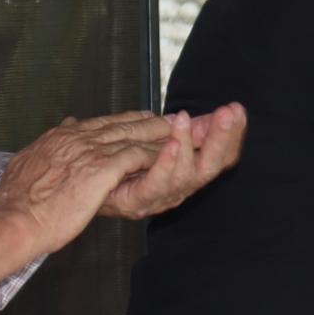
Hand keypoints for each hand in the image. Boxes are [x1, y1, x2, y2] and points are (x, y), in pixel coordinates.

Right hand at [0, 110, 178, 257]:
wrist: (14, 219)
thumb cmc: (16, 203)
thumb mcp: (27, 164)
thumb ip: (47, 148)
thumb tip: (61, 130)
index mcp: (61, 137)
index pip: (100, 123)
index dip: (124, 120)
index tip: (142, 118)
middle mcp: (77, 138)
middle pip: (121, 124)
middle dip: (148, 121)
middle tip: (170, 118)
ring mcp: (90, 151)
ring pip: (133, 135)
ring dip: (160, 134)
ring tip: (180, 132)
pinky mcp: (102, 168)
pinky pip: (137, 155)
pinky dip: (156, 153)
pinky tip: (171, 153)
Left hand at [99, 104, 246, 219]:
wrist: (77, 191)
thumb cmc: (116, 166)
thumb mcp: (156, 141)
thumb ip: (184, 132)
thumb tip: (211, 116)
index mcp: (185, 173)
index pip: (220, 157)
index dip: (230, 135)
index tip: (236, 111)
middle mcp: (179, 189)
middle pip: (211, 167)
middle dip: (221, 138)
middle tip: (227, 114)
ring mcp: (160, 198)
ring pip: (188, 176)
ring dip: (189, 144)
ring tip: (186, 120)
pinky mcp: (138, 203)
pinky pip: (158, 185)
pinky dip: (167, 163)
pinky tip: (171, 143)